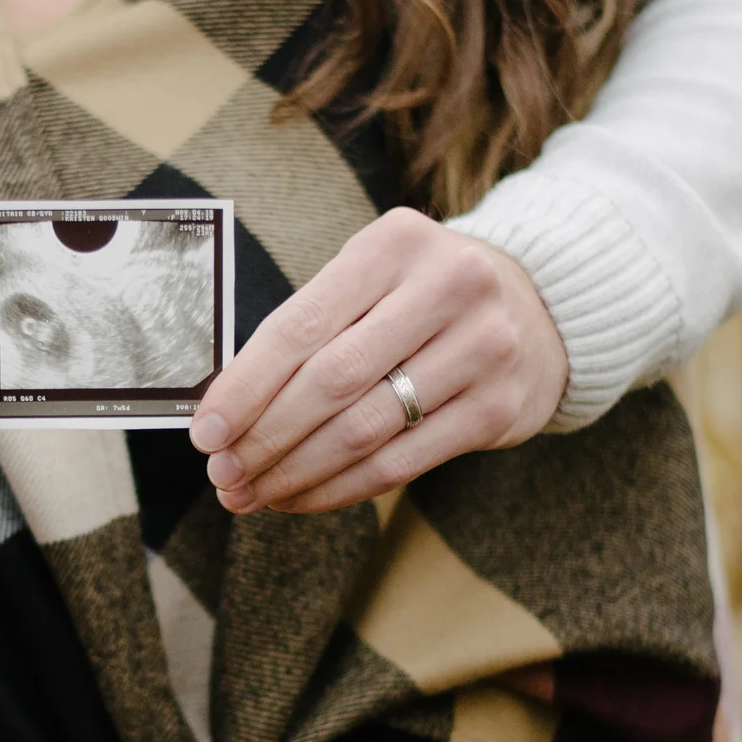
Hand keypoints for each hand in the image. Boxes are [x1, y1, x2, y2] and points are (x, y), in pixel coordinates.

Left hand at [187, 209, 568, 513]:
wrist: (536, 309)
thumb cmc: (420, 297)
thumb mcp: (371, 280)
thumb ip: (307, 330)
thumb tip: (225, 411)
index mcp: (395, 243)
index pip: (300, 326)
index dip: (245, 387)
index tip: (205, 432)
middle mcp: (447, 287)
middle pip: (330, 382)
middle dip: (264, 438)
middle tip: (222, 476)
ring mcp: (482, 348)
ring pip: (363, 430)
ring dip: (295, 473)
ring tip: (251, 493)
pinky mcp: (498, 407)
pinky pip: (400, 463)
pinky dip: (339, 488)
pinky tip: (301, 497)